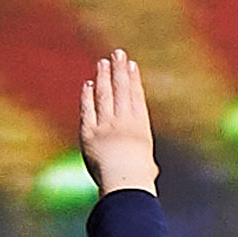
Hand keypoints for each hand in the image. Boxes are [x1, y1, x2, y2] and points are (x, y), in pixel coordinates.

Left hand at [75, 49, 156, 196]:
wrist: (124, 183)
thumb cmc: (138, 181)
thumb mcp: (147, 168)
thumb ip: (146, 163)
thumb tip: (150, 170)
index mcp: (141, 127)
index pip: (137, 97)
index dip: (134, 80)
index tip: (131, 65)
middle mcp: (124, 121)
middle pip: (122, 90)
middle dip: (119, 70)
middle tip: (118, 53)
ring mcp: (106, 125)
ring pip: (105, 94)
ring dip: (103, 76)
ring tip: (103, 62)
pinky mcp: (89, 132)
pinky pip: (87, 109)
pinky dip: (87, 95)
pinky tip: (87, 83)